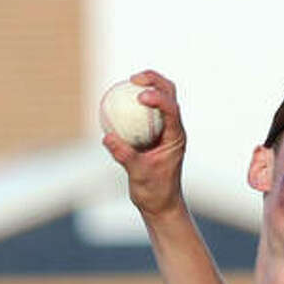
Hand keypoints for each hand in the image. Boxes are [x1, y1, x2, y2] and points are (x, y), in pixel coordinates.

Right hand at [101, 70, 187, 222]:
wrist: (161, 204)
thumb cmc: (155, 192)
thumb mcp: (139, 175)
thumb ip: (125, 155)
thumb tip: (107, 138)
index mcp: (176, 137)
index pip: (171, 109)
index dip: (158, 97)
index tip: (139, 96)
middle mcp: (173, 130)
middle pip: (169, 94)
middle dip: (154, 80)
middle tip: (134, 79)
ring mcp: (165, 131)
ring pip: (160, 99)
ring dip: (147, 86)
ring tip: (127, 83)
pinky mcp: (155, 135)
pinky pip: (145, 113)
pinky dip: (134, 105)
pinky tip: (116, 102)